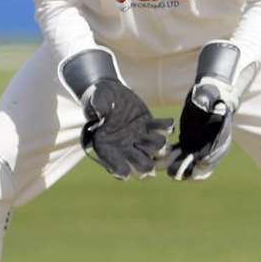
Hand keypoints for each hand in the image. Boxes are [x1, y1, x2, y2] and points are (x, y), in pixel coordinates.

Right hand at [58, 48, 173, 180]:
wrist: (108, 91)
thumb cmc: (96, 97)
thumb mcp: (93, 99)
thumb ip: (95, 107)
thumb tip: (99, 113)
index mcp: (108, 147)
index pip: (115, 166)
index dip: (121, 170)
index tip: (125, 170)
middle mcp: (125, 148)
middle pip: (142, 167)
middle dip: (146, 163)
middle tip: (143, 147)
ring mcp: (139, 138)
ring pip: (157, 153)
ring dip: (158, 145)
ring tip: (152, 131)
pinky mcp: (149, 126)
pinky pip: (164, 132)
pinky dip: (166, 127)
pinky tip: (165, 121)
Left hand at [167, 41, 237, 179]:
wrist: (209, 95)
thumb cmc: (212, 92)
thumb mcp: (211, 93)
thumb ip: (207, 99)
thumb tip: (202, 103)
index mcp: (223, 135)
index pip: (218, 152)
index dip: (210, 159)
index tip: (200, 161)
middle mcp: (213, 146)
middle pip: (205, 166)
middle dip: (193, 172)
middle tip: (179, 174)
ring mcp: (200, 147)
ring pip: (192, 166)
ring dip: (181, 170)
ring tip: (169, 172)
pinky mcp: (188, 145)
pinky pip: (181, 158)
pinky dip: (173, 161)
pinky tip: (162, 162)